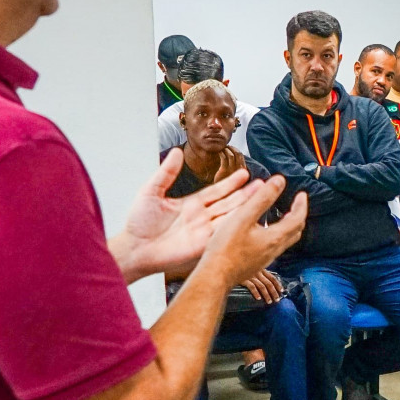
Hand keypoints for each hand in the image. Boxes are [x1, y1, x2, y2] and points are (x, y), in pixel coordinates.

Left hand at [112, 151, 263, 280]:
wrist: (135, 248)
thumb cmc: (139, 223)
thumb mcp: (151, 191)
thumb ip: (166, 172)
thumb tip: (176, 152)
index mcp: (190, 204)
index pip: (216, 191)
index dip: (231, 183)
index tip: (245, 173)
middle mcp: (201, 217)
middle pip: (229, 202)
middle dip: (247, 194)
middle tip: (265, 184)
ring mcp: (204, 231)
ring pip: (230, 216)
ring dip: (246, 207)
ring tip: (264, 197)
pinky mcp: (203, 244)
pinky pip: (223, 233)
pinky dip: (237, 226)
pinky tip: (250, 218)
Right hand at [201, 181, 307, 285]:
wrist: (215, 275)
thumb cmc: (226, 247)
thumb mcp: (243, 216)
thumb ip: (262, 198)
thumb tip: (279, 181)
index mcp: (275, 237)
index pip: (297, 219)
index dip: (301, 205)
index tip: (301, 195)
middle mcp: (274, 250)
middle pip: (295, 231)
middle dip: (298, 215)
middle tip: (296, 204)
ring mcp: (266, 259)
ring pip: (285, 241)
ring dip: (288, 226)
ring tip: (283, 216)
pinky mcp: (257, 263)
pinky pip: (274, 247)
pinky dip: (277, 235)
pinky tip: (264, 232)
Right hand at [241, 270, 282, 304]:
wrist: (228, 264)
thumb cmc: (241, 267)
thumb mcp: (252, 266)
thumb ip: (258, 271)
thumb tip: (265, 280)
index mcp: (261, 269)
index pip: (272, 277)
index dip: (278, 284)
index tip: (282, 291)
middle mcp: (257, 272)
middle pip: (269, 283)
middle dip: (274, 292)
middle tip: (277, 300)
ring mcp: (251, 275)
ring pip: (262, 286)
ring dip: (267, 295)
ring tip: (269, 302)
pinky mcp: (244, 279)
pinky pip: (252, 287)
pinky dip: (256, 293)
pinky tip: (258, 298)